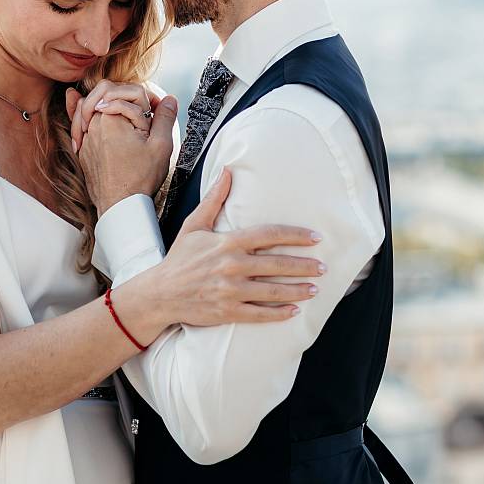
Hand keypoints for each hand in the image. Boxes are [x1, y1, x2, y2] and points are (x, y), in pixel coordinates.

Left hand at [66, 84, 177, 215]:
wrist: (119, 205)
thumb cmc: (139, 178)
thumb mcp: (161, 145)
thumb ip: (166, 118)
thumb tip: (169, 99)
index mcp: (112, 117)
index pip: (132, 91)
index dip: (149, 97)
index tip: (157, 110)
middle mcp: (95, 123)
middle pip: (108, 92)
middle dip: (127, 96)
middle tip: (142, 110)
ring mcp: (87, 136)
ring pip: (92, 105)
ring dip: (108, 103)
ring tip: (121, 109)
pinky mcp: (84, 148)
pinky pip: (82, 123)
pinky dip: (89, 115)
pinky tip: (87, 108)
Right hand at [155, 167, 325, 326]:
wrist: (159, 293)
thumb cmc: (179, 258)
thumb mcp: (194, 225)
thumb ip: (215, 199)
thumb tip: (228, 170)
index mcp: (227, 242)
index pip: (269, 235)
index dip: (295, 236)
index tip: (315, 238)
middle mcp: (231, 265)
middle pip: (277, 264)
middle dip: (304, 266)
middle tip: (323, 267)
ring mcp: (230, 290)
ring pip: (272, 291)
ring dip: (298, 290)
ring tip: (316, 289)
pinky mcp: (227, 311)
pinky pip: (259, 314)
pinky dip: (279, 314)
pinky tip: (294, 311)